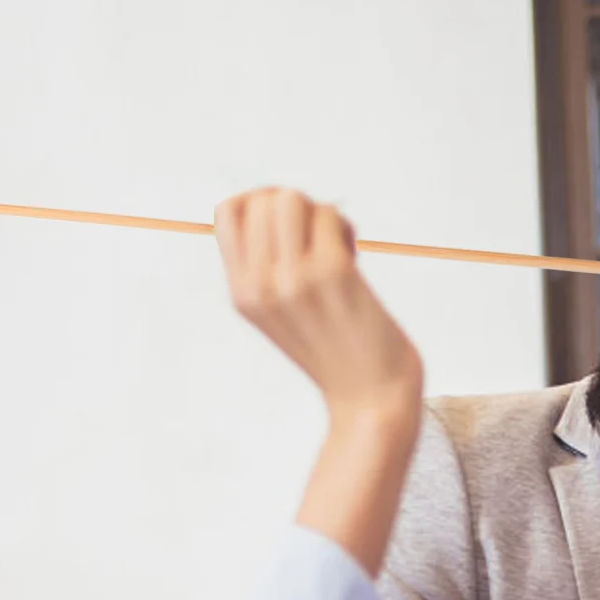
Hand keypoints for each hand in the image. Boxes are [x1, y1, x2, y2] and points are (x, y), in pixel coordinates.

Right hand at [215, 188, 422, 426]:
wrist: (373, 402)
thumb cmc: (339, 355)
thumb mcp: (284, 315)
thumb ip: (270, 270)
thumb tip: (282, 200)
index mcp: (242, 294)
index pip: (226, 213)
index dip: (260, 203)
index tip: (291, 227)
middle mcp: (259, 285)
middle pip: (261, 199)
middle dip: (296, 208)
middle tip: (321, 243)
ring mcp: (294, 278)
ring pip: (290, 198)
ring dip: (320, 212)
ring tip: (337, 246)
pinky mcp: (333, 274)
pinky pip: (330, 214)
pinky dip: (345, 226)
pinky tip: (355, 256)